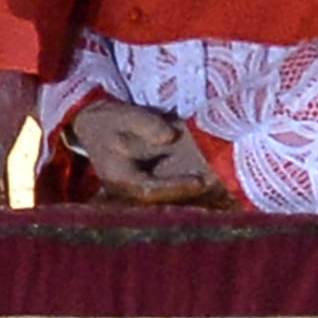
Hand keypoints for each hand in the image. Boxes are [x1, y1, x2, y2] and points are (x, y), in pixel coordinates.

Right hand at [68, 98, 220, 203]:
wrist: (93, 127)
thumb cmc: (107, 122)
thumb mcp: (122, 115)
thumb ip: (146, 124)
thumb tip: (171, 136)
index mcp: (120, 177)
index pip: (150, 189)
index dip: (176, 187)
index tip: (200, 181)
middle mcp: (129, 192)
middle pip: (165, 202)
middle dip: (194, 198)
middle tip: (221, 189)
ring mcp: (139, 194)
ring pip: (171, 202)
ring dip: (197, 199)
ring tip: (225, 192)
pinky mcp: (149, 189)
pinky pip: (172, 196)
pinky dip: (193, 193)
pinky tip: (216, 190)